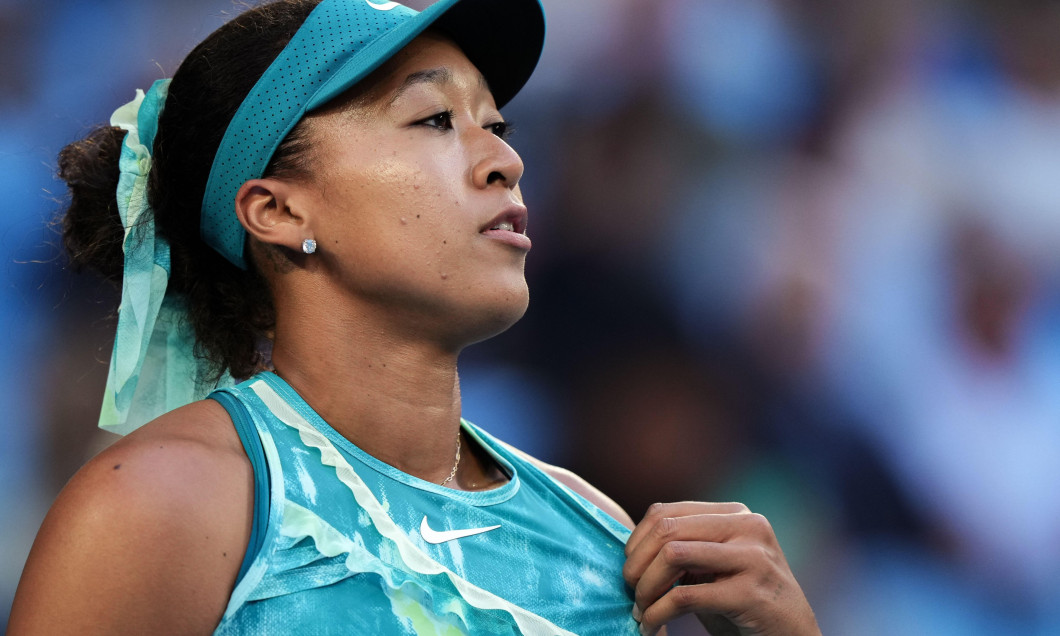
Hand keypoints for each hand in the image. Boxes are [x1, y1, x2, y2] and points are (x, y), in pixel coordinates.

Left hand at [623, 502, 820, 635]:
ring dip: (645, 587)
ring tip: (639, 608)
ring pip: (673, 555)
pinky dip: (658, 613)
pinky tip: (651, 624)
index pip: (666, 512)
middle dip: (637, 563)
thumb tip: (632, 547)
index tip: (630, 567)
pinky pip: (685, 596)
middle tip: (629, 589)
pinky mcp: (750, 593)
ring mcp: (752, 558)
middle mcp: (747, 527)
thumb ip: (687, 545)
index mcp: (736, 514)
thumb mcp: (717, 563)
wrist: (793, 634)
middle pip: (667, 530)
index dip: (637, 540)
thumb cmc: (745, 600)